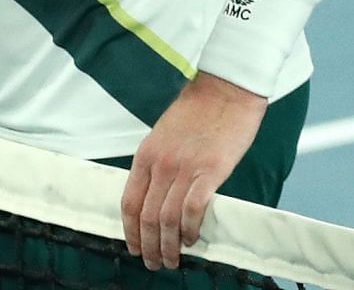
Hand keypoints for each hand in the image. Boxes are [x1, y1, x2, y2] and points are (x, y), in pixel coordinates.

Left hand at [120, 74, 265, 269]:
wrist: (225, 90)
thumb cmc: (198, 111)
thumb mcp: (164, 136)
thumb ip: (158, 164)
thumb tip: (158, 196)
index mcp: (145, 155)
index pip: (129, 201)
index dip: (129, 229)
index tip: (133, 246)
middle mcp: (160, 164)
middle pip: (146, 216)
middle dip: (147, 245)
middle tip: (153, 263)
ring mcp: (183, 168)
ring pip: (167, 219)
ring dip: (168, 245)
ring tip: (171, 259)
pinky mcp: (209, 171)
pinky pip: (193, 209)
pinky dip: (189, 229)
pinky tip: (191, 239)